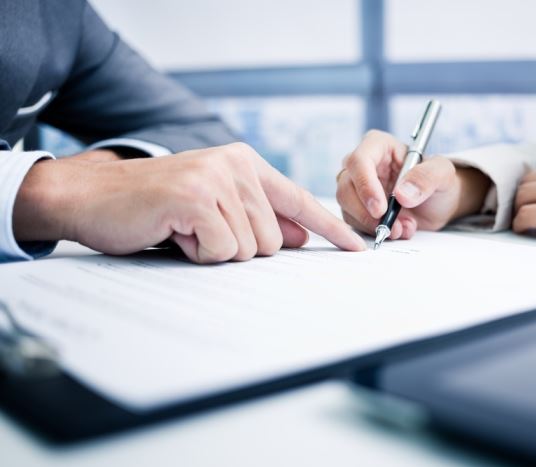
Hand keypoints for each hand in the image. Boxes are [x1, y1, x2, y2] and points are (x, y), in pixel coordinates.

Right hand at [13, 143, 365, 262]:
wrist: (93, 197)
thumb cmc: (156, 208)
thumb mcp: (214, 209)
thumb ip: (258, 217)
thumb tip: (298, 235)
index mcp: (244, 163)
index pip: (298, 199)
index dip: (329, 227)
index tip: (356, 247)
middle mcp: (235, 164)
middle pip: (272, 239)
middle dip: (238, 248)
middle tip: (200, 232)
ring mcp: (216, 178)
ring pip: (249, 248)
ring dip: (215, 251)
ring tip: (185, 230)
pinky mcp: (196, 197)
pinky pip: (222, 251)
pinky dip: (198, 254)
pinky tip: (175, 233)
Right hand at [336, 130, 490, 239]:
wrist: (438, 205)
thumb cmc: (439, 182)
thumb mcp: (443, 174)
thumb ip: (427, 178)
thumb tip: (402, 194)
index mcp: (378, 146)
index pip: (359, 161)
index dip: (366, 186)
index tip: (380, 209)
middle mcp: (362, 165)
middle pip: (346, 187)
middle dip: (366, 213)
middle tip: (392, 227)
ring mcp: (357, 188)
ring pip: (347, 208)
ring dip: (373, 225)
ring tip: (404, 228)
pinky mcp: (357, 209)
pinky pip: (355, 223)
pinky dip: (375, 232)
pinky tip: (400, 229)